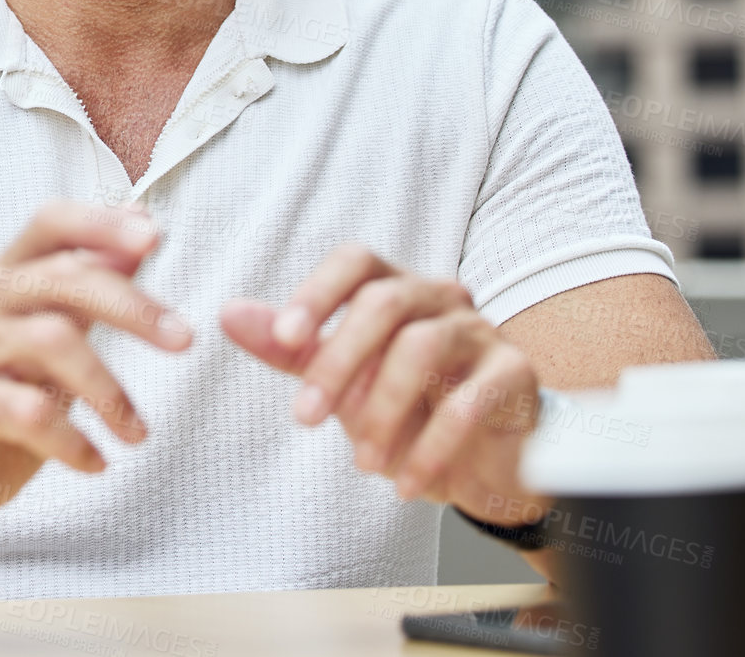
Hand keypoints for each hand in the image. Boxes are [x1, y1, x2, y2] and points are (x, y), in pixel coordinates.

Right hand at [0, 199, 192, 567]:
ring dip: (109, 390)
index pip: (51, 223)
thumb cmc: (1, 399)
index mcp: (5, 277)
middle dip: (132, 307)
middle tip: (184, 340)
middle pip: (63, 277)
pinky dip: (73, 440)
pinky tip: (95, 462)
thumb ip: (89, 288)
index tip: (154, 237)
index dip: (101, 222)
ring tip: (137, 432)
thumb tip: (141, 235)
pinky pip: (28, 411)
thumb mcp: (51, 338)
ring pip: (52, 340)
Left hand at [220, 245, 544, 524]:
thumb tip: (229, 314)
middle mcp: (440, 296)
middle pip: (383, 302)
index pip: (355, 262)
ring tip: (363, 463)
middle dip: (337, 360)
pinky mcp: (515, 375)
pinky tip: (406, 482)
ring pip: (423, 347)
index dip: (318, 293)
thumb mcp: (340, 378)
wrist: (486, 460)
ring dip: (382, 410)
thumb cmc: (408, 407)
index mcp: (395, 286)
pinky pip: (469, 401)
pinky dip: (430, 447)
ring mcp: (481, 331)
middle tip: (304, 417)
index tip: (285, 339)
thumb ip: (289, 347)